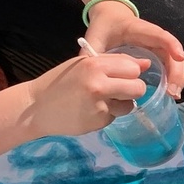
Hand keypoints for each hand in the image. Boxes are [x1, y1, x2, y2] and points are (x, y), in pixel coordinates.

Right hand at [22, 53, 150, 137]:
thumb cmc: (61, 82)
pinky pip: (115, 116)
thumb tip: (146, 63)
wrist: (36, 107)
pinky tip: (91, 111)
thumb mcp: (84, 64)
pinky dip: (108, 114)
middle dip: (133, 90)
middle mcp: (99, 84)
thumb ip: (115, 62)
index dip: (130, 73)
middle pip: (138, 87)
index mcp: (94, 64)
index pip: (132, 68)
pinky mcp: (98, 121)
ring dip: (122, 104)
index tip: (121, 76)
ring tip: (102, 101)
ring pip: (130, 105)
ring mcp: (99, 105)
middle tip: (118, 91)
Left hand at [84, 5, 183, 98]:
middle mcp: (155, 37)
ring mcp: (160, 46)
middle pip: (175, 52)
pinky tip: (171, 93)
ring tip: (173, 96)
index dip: (171, 45)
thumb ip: (92, 54)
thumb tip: (87, 76)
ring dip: (180, 78)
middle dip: (178, 72)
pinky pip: (174, 66)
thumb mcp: (95, 38)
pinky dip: (176, 79)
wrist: (110, 16)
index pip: (160, 35)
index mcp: (139, 29)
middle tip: (172, 92)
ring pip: (179, 61)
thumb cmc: (103, 27)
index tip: (179, 57)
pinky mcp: (160, 54)